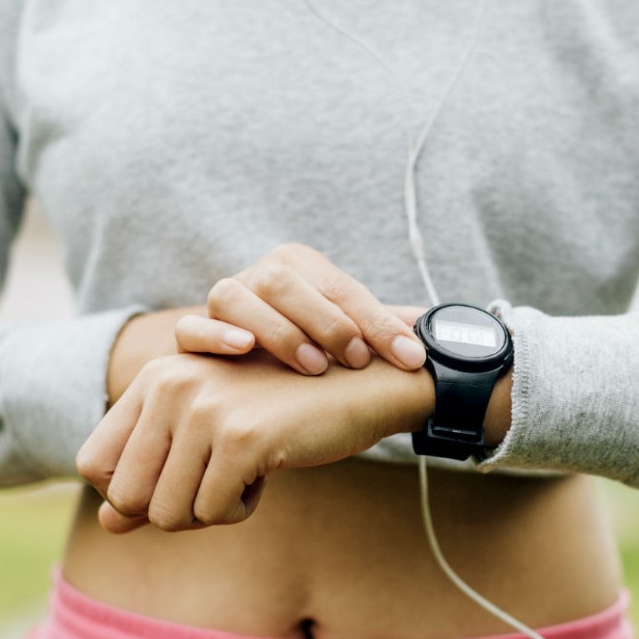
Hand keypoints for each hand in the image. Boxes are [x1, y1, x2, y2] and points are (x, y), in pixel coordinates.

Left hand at [77, 350, 433, 532]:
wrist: (358, 385)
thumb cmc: (282, 412)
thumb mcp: (209, 437)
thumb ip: (154, 475)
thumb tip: (108, 524)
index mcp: (153, 378)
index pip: (93, 463)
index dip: (129, 493)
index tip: (177, 481)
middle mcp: (169, 386)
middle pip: (128, 498)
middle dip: (172, 509)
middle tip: (217, 483)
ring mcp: (204, 410)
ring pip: (168, 513)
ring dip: (211, 510)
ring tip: (245, 472)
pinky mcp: (242, 438)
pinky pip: (215, 512)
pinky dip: (242, 508)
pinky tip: (268, 472)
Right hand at [173, 243, 427, 374]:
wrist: (255, 371)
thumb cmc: (316, 351)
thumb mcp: (356, 337)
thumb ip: (390, 330)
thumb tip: (446, 334)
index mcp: (302, 266)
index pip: (341, 287)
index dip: (377, 322)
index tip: (408, 357)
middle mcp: (259, 276)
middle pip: (283, 282)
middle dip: (325, 322)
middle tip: (355, 361)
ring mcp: (223, 302)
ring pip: (235, 297)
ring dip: (276, 330)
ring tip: (312, 365)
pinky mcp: (192, 335)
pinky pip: (192, 329)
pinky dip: (214, 335)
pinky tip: (244, 350)